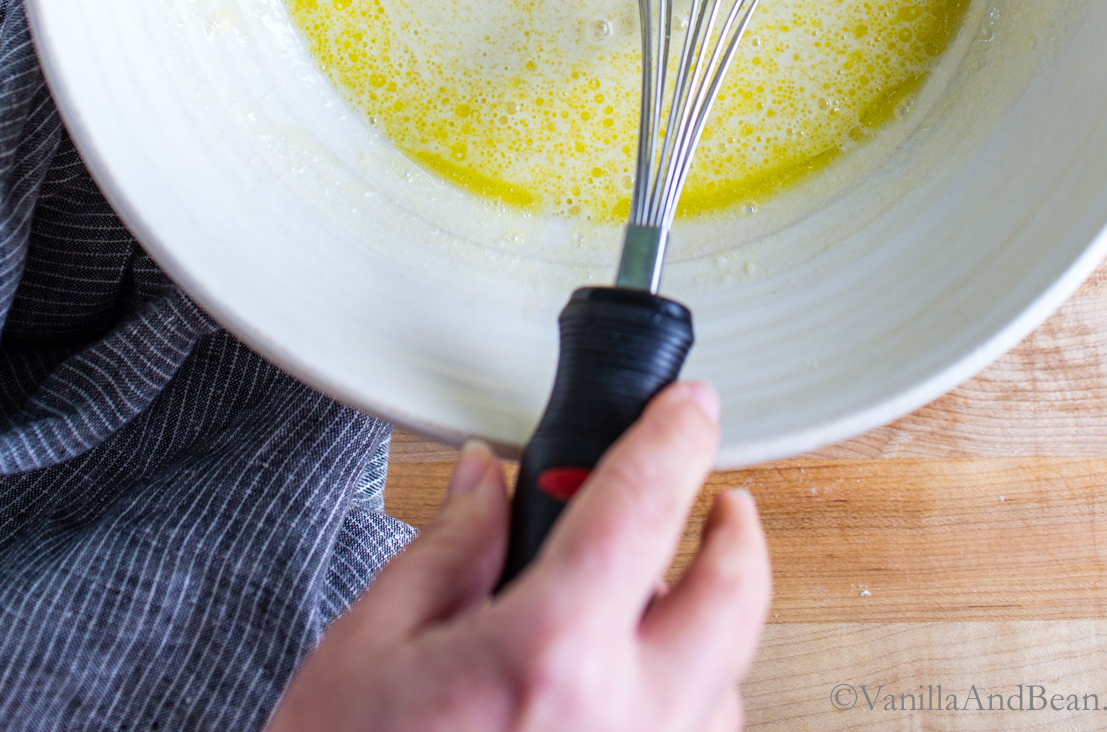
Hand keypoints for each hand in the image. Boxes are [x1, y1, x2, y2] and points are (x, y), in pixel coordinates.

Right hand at [267, 382, 770, 731]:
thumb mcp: (368, 647)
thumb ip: (446, 550)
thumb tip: (487, 483)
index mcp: (548, 657)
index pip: (642, 506)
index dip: (675, 436)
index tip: (692, 406)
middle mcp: (618, 723)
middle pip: (731, 599)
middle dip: (738, 533)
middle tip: (724, 501)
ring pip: (728, 684)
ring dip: (714, 626)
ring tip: (672, 593)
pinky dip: (692, 703)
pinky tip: (644, 684)